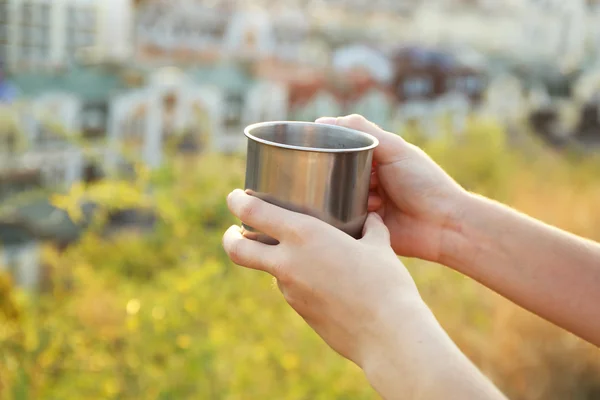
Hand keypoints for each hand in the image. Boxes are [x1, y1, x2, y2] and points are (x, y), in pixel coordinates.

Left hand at [222, 189, 423, 367]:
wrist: (387, 335)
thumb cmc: (387, 284)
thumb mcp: (379, 247)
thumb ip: (370, 228)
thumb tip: (371, 218)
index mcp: (305, 235)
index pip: (253, 212)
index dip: (237, 201)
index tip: (235, 196)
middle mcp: (289, 262)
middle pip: (237, 248)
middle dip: (230, 237)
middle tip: (235, 230)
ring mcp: (290, 290)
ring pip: (268, 270)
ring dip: (274, 260)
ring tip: (303, 254)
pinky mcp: (299, 311)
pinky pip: (290, 288)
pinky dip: (298, 280)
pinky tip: (324, 281)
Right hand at [316, 115, 466, 262]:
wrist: (444, 224)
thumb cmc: (423, 182)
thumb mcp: (394, 148)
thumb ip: (362, 130)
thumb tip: (321, 121)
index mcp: (379, 158)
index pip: (346, 148)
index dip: (336, 149)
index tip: (327, 152)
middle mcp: (372, 180)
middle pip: (340, 174)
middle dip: (342, 177)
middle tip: (357, 180)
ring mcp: (369, 204)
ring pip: (341, 198)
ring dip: (351, 198)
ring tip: (375, 199)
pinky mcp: (367, 227)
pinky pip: (346, 221)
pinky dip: (353, 217)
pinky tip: (371, 214)